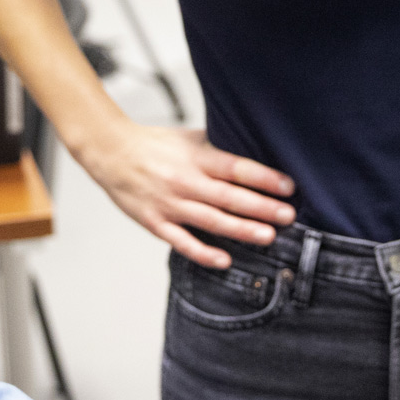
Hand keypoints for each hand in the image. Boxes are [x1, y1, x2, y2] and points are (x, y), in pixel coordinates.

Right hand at [76, 119, 293, 265]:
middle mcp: (185, 180)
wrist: (110, 152)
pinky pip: (182, 241)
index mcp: (196, 157)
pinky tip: (225, 261)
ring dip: (241, 230)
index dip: (264, 178)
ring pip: (211, 220)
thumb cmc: (155, 145)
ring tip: (268, 237)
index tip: (288, 186)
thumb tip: (257, 153)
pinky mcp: (155, 222)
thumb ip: (219, 148)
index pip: (236, 167)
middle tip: (288, 215)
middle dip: (262, 207)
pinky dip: (203, 253)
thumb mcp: (190, 138)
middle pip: (229, 196)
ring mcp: (169, 203)